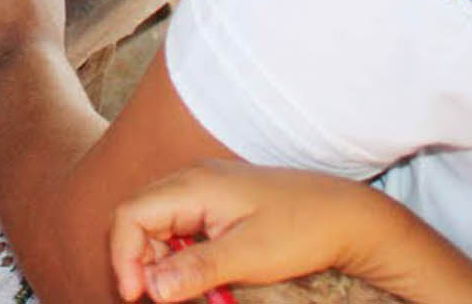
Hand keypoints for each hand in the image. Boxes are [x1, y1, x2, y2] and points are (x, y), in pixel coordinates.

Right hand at [108, 163, 382, 302]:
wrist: (347, 216)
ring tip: (187, 293)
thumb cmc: (302, 230)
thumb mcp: (249, 257)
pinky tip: (204, 279)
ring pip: (158, 224)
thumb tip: (150, 288)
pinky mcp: (218, 201)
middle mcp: (193, 179)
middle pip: (139, 218)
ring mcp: (206, 188)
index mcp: (194, 185)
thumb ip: (196, 270)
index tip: (138, 297)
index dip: (124, 258)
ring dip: (162, 261)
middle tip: (159, 299)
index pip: (131, 215)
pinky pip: (182, 226)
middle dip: (140, 262)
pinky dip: (182, 255)